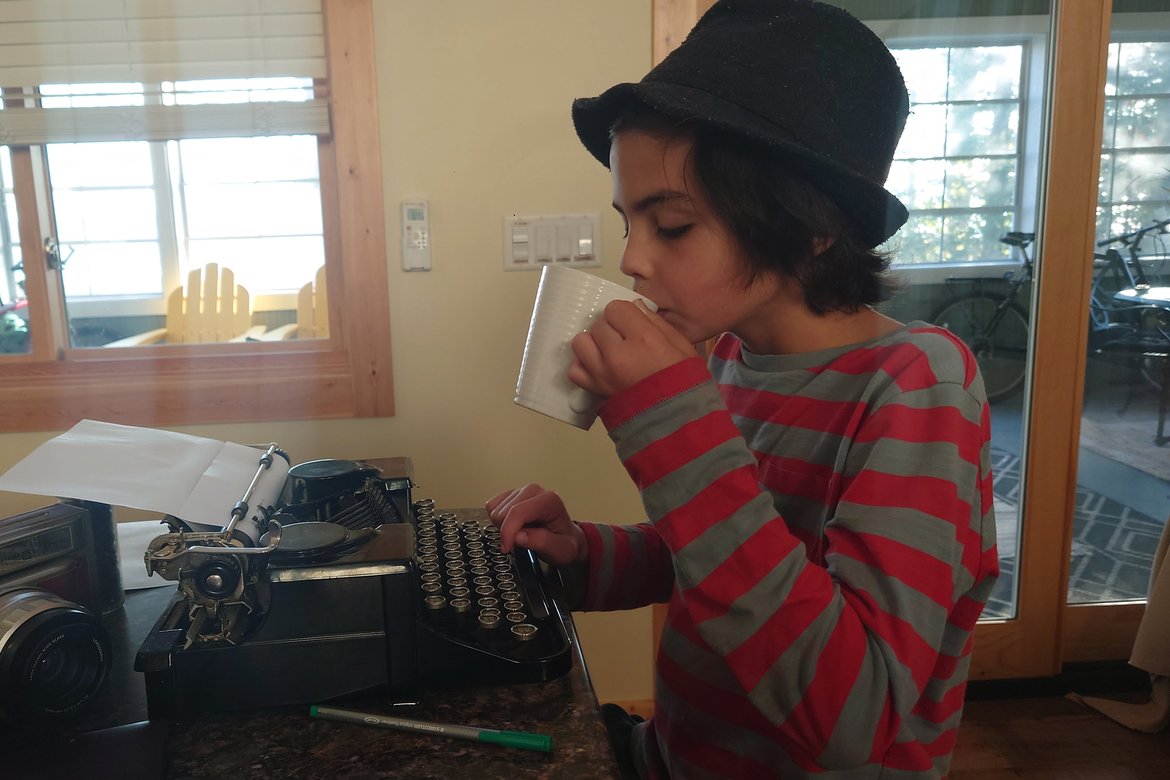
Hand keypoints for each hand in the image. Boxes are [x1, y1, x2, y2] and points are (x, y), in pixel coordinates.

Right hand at [485, 485, 587, 566]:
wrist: (565, 537)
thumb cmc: (564, 542)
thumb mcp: (559, 549)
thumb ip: (541, 542)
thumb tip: (518, 536)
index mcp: (549, 500)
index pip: (518, 512)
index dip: (508, 532)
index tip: (506, 547)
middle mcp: (534, 491)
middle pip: (503, 512)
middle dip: (507, 531)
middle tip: (522, 541)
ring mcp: (521, 491)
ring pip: (495, 510)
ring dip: (503, 527)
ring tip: (521, 533)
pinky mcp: (511, 495)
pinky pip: (492, 507)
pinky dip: (498, 521)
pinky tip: (514, 526)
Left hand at [569, 300, 695, 398]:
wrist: (679, 422)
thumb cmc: (686, 381)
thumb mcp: (682, 346)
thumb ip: (656, 323)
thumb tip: (635, 308)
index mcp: (643, 339)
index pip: (615, 309)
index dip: (625, 314)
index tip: (633, 324)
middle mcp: (617, 354)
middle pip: (599, 324)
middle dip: (612, 328)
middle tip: (626, 341)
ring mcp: (602, 374)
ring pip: (581, 342)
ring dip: (594, 343)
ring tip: (609, 352)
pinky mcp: (594, 390)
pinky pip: (575, 370)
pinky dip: (584, 366)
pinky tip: (599, 367)